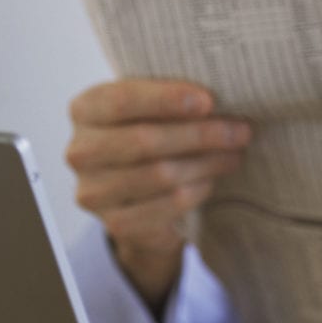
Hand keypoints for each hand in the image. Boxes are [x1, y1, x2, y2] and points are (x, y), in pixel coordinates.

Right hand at [65, 78, 251, 309]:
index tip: (209, 101)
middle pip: (145, 140)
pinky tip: (212, 181)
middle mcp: (80, 151)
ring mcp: (94, 191)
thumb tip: (221, 99)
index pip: (122, 100)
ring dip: (207, 163)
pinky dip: (198, 191)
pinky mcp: (115, 223)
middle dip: (200, 135)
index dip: (166, 99)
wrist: (139, 202)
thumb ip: (171, 103)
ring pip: (161, 174)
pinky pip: (168, 205)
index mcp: (85, 111)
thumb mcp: (152, 115)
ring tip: (235, 155)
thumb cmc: (151, 143)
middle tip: (241, 131)